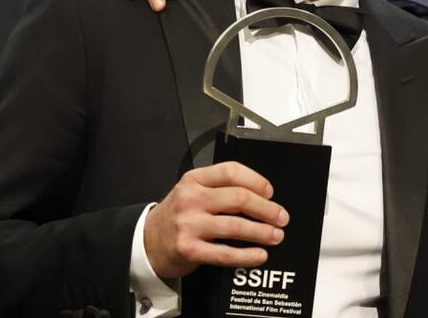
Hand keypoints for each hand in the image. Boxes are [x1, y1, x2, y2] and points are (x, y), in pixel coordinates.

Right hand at [144, 161, 289, 279]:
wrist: (147, 241)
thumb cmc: (177, 215)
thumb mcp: (192, 191)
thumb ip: (220, 188)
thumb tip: (262, 197)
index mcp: (194, 180)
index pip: (231, 171)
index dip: (256, 180)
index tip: (270, 192)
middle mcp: (191, 200)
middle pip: (238, 198)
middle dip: (266, 209)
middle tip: (281, 217)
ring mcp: (189, 225)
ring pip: (235, 226)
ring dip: (261, 232)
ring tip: (276, 235)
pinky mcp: (189, 250)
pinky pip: (225, 253)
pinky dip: (247, 255)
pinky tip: (259, 254)